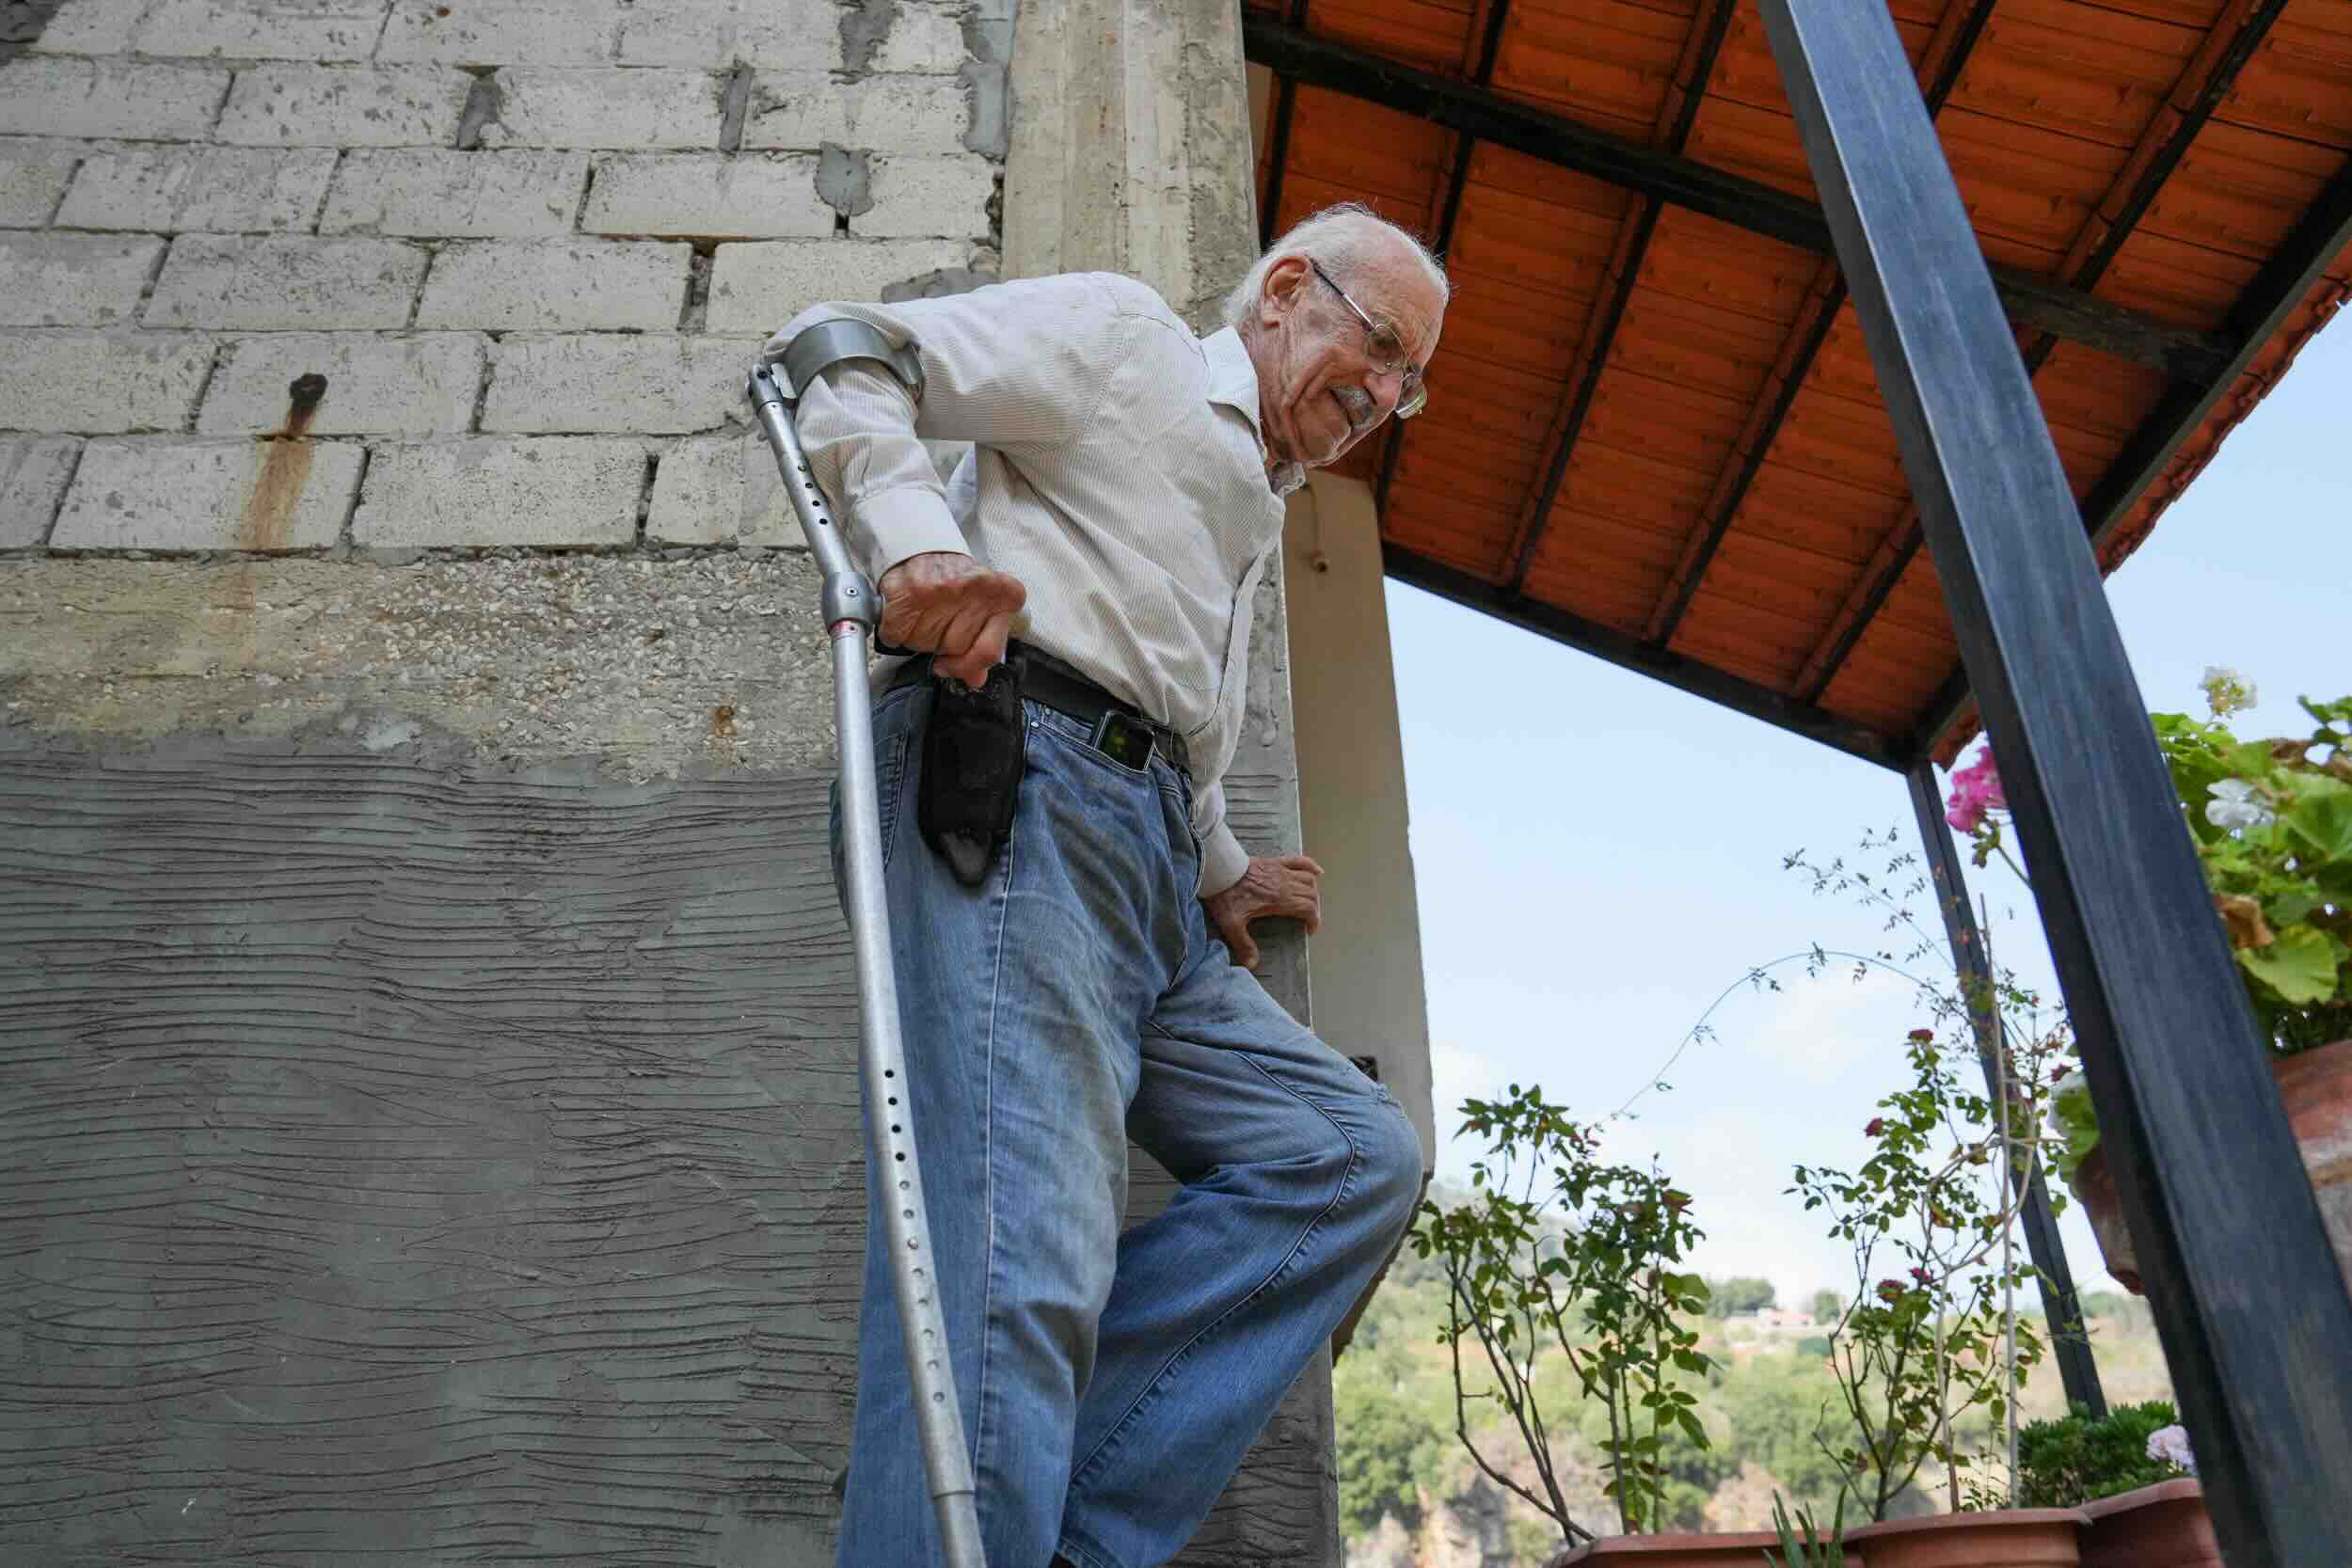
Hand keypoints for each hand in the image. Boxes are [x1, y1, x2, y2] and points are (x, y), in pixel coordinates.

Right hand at [877, 552, 1026, 686]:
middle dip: (940, 643)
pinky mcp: (913, 590)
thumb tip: (976, 680)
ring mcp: (945, 589)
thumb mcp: (981, 610)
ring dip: (916, 637)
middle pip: (955, 648)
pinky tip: (902, 615)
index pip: (989, 651)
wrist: (923, 547)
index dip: (967, 665)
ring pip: (925, 643)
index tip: (949, 664)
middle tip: (936, 620)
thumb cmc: (956, 584)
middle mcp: (977, 590)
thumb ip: (982, 645)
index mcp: (1004, 596)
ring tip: (920, 613)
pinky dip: (894, 632)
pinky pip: (898, 634)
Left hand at [1203, 854, 1322, 970]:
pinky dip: (1311, 866)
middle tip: (1308, 919)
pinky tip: (1317, 872)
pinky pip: (1299, 861)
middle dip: (1314, 909)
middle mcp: (1285, 885)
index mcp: (1279, 900)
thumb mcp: (1232, 924)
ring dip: (1313, 891)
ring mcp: (1281, 871)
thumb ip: (1244, 945)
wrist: (1218, 869)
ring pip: (1308, 879)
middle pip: (1311, 895)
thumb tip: (1252, 964)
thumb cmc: (1225, 894)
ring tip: (1310, 901)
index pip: (1308, 909)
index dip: (1314, 920)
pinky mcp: (1275, 861)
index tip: (1309, 930)